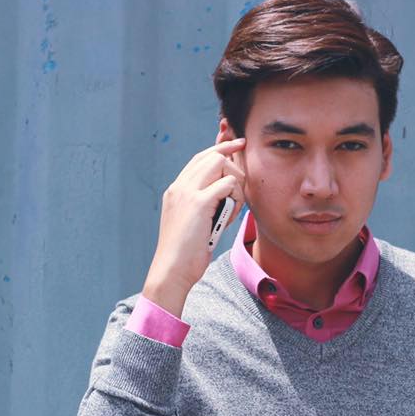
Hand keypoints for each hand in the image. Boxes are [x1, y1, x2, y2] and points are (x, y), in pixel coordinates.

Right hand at [145, 135, 247, 295]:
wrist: (171, 270)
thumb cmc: (185, 254)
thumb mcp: (193, 225)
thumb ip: (205, 208)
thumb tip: (224, 200)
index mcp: (176, 190)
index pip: (200, 158)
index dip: (220, 150)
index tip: (236, 145)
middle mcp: (180, 186)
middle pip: (212, 156)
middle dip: (233, 163)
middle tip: (243, 182)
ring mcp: (187, 192)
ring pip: (221, 165)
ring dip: (235, 185)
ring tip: (232, 209)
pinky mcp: (198, 203)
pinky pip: (227, 185)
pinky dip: (235, 198)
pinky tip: (230, 216)